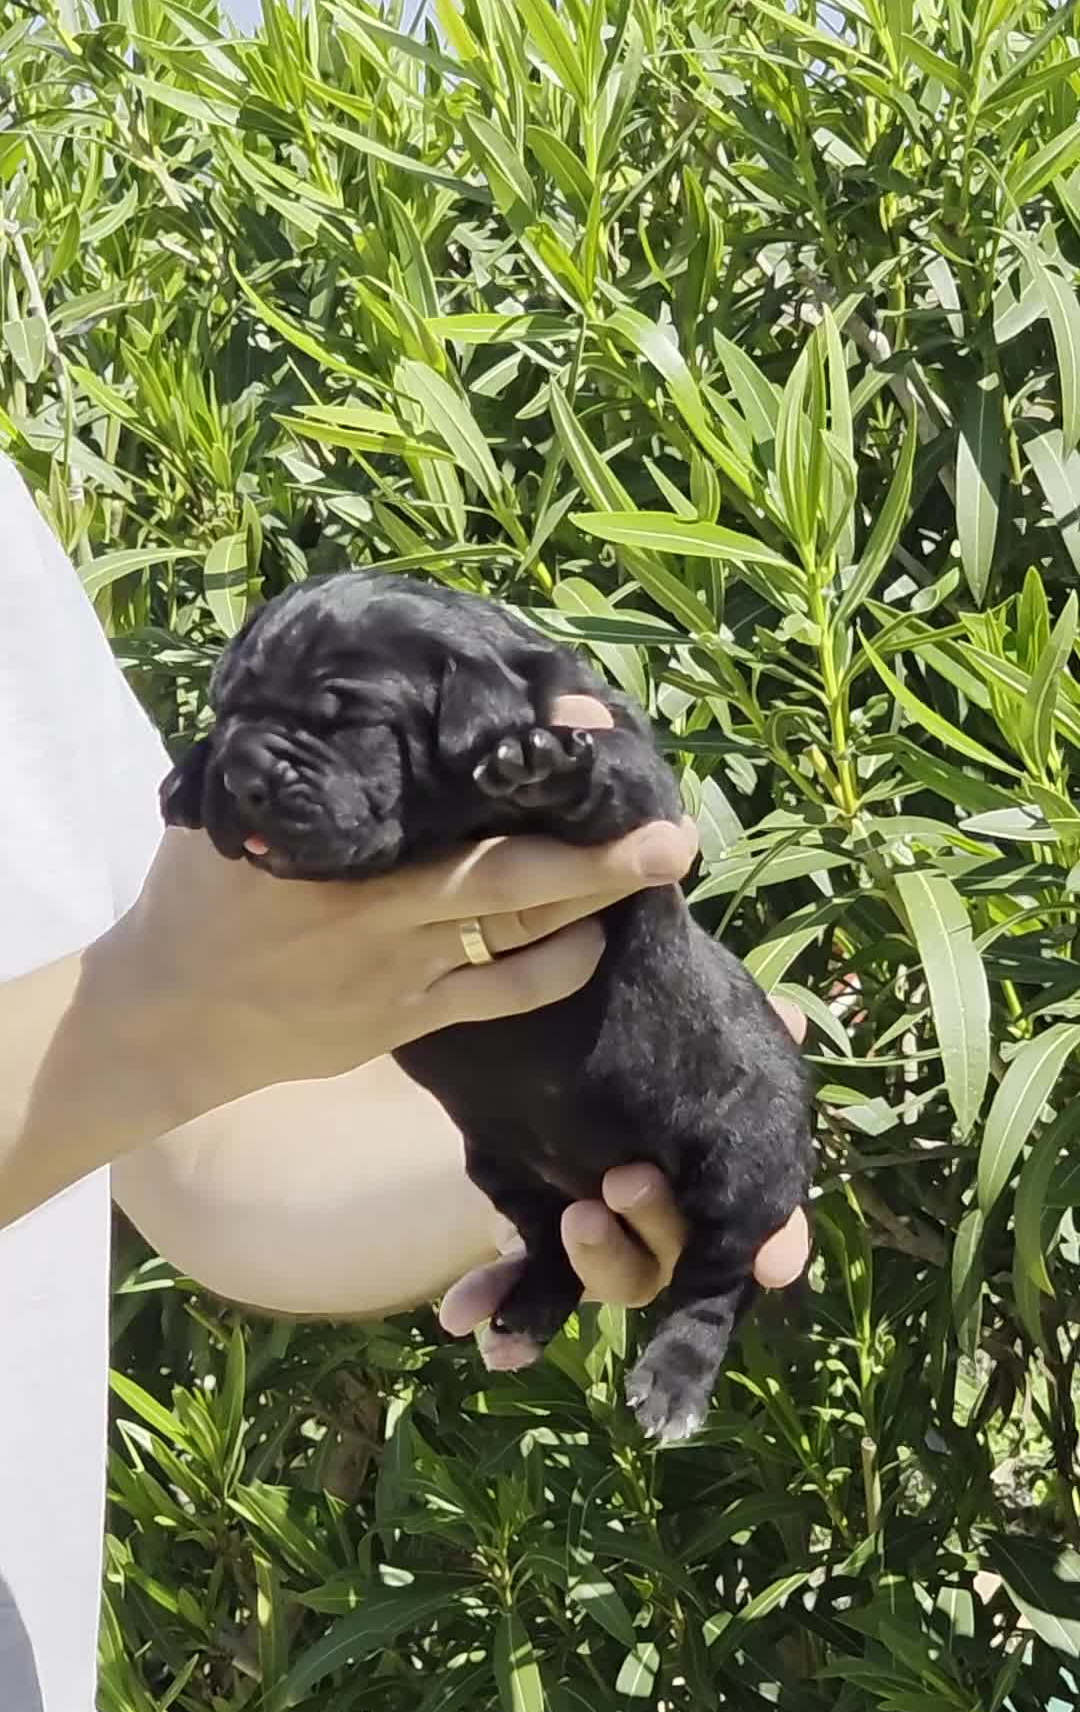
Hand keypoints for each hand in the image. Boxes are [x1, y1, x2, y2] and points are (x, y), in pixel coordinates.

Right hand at [121, 695, 696, 1125]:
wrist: (167, 1018)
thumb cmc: (198, 900)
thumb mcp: (229, 813)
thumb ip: (295, 766)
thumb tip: (336, 690)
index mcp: (343, 848)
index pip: (454, 797)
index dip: (526, 761)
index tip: (585, 721)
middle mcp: (383, 910)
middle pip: (514, 877)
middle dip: (602, 854)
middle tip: (676, 830)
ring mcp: (402, 972)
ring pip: (520, 935)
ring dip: (592, 903)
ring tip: (657, 867)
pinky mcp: (408, 1020)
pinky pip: (500, 996)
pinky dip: (554, 969)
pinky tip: (593, 941)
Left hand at [439, 998, 810, 1337]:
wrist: (523, 1011)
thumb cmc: (633, 1015)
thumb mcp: (686, 1016)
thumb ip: (742, 1023)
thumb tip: (794, 1015)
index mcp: (720, 1164)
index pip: (758, 1220)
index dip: (774, 1243)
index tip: (775, 1265)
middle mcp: (669, 1210)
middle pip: (684, 1255)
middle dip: (657, 1226)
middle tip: (624, 1181)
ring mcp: (607, 1227)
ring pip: (620, 1277)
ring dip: (598, 1259)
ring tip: (574, 1218)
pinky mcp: (541, 1227)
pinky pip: (533, 1283)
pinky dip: (501, 1301)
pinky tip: (466, 1318)